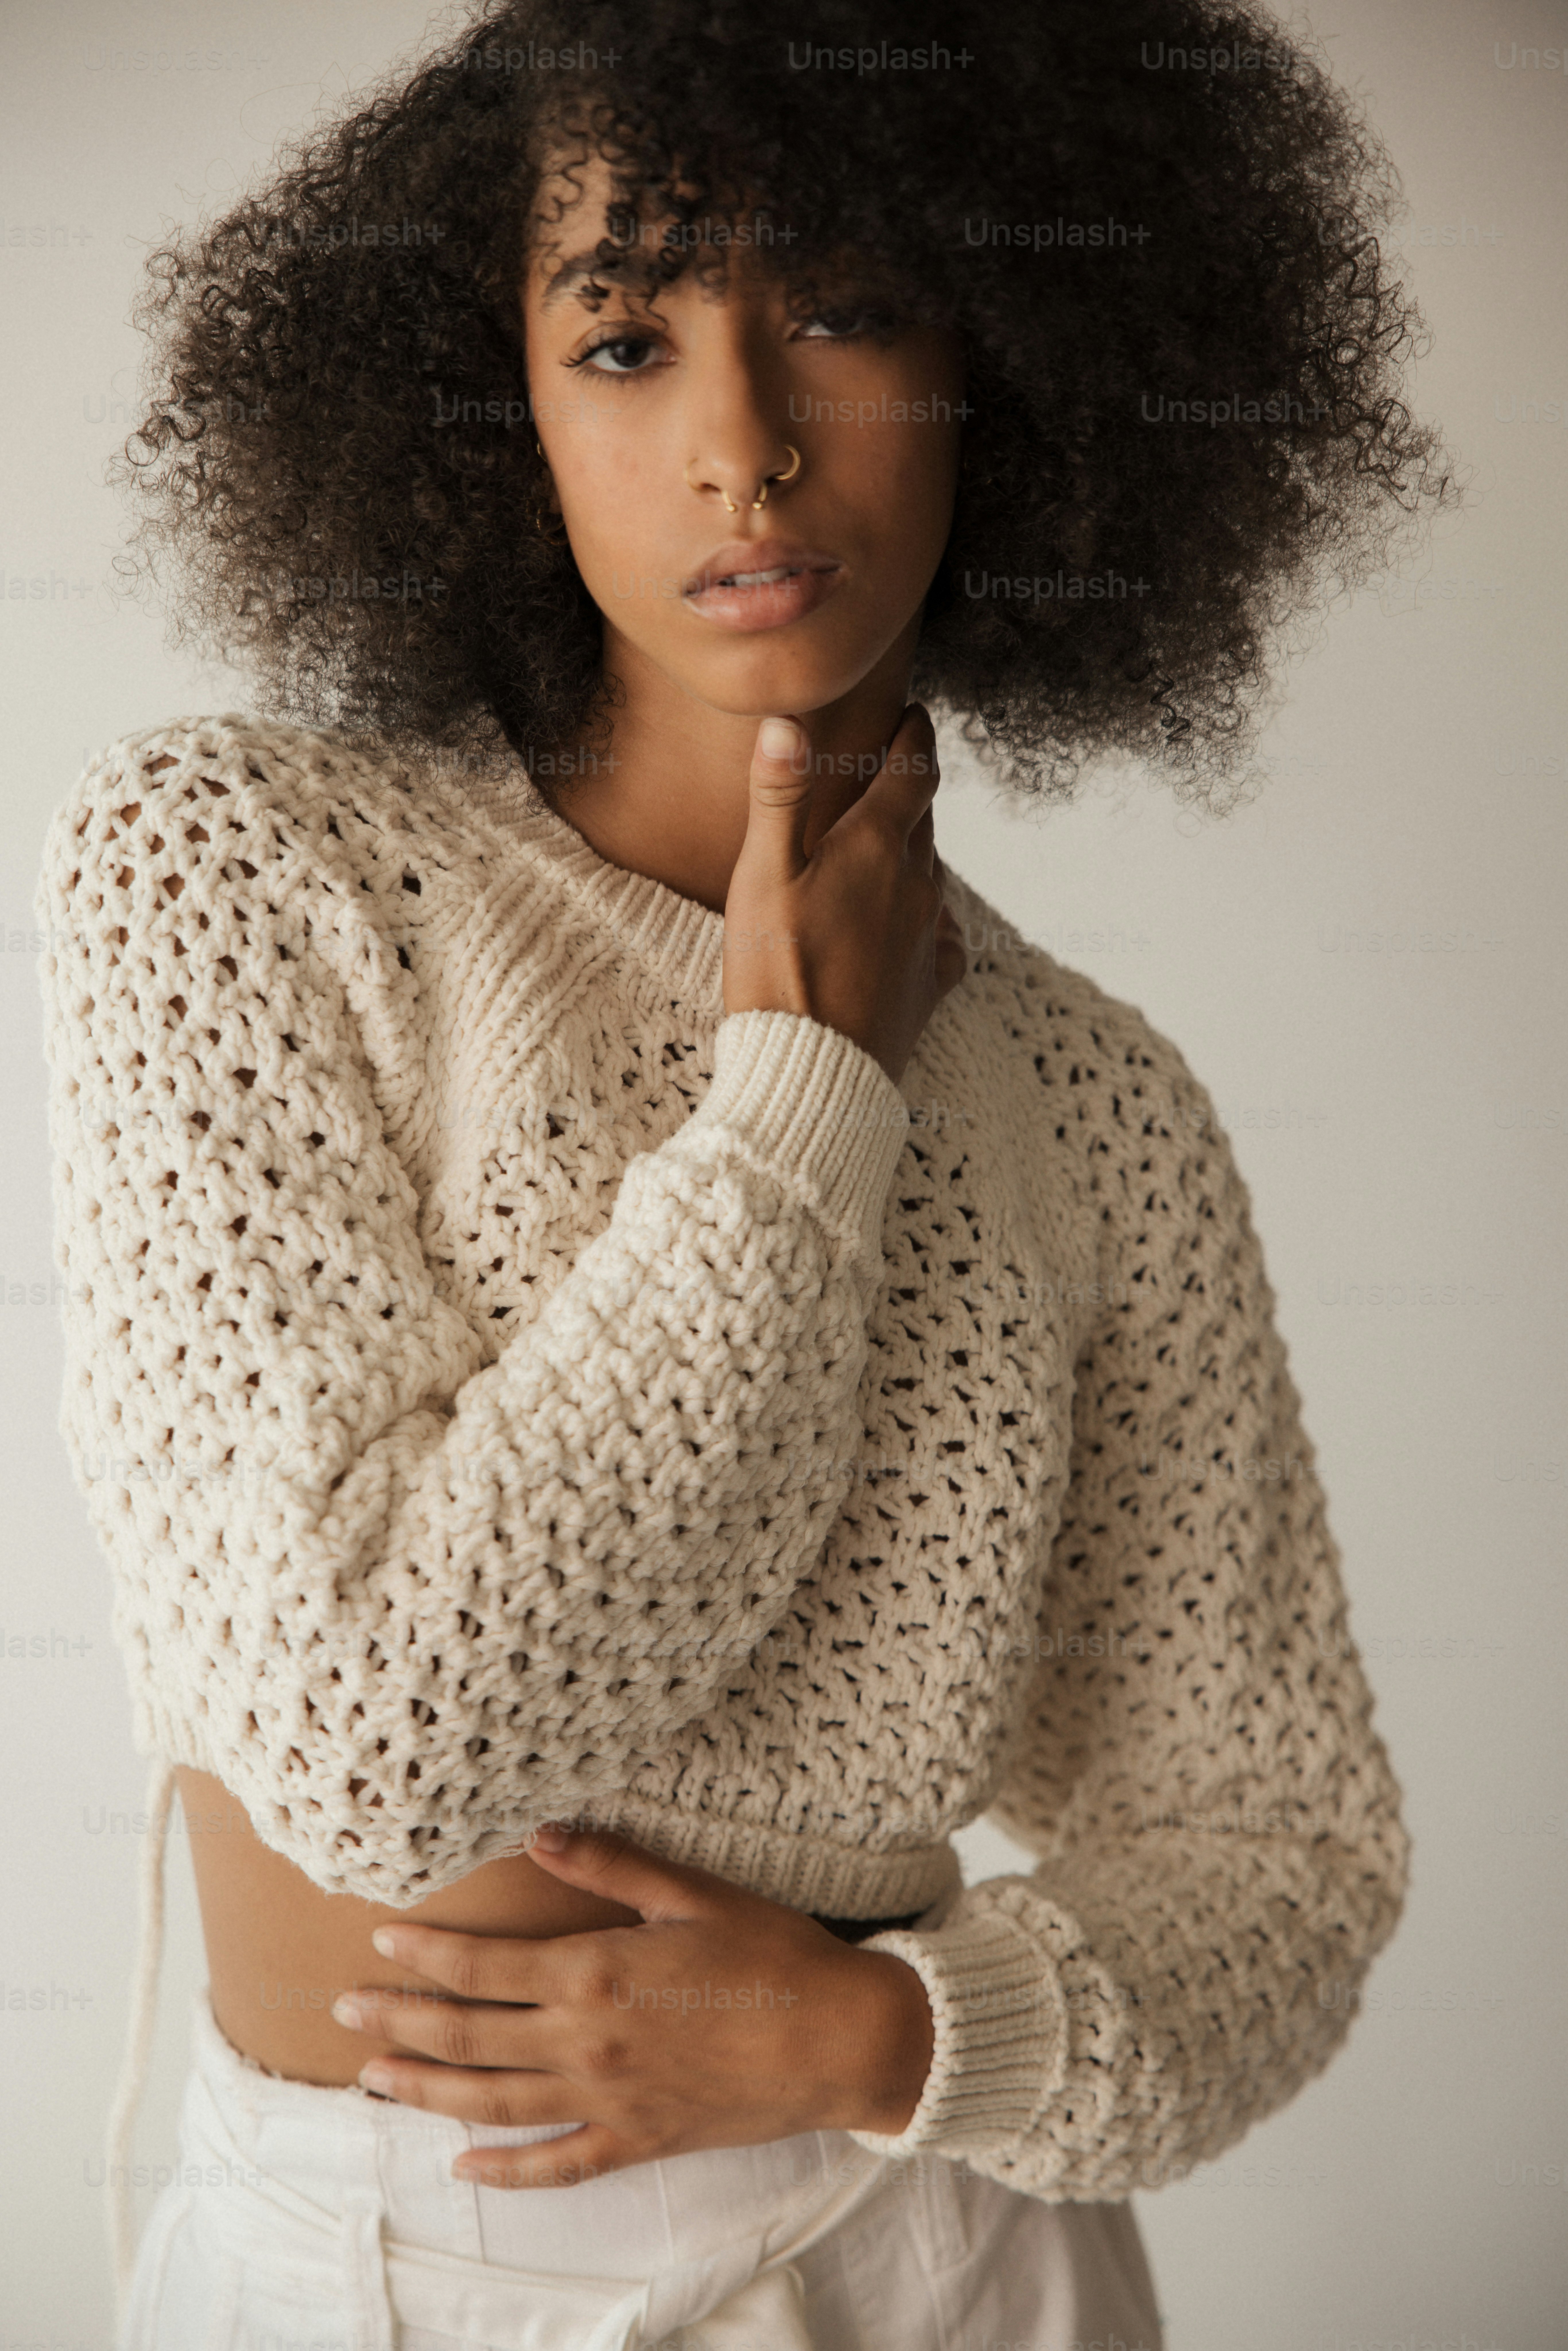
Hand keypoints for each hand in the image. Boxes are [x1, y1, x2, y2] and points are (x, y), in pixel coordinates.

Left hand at [331, 1822, 935, 2187]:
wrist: (839, 2038)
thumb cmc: (772, 1954)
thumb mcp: (692, 1891)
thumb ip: (609, 1864)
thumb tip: (540, 1832)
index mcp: (596, 1973)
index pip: (483, 1967)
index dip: (425, 1955)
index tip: (379, 1941)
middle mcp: (588, 2041)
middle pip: (469, 2037)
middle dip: (398, 2025)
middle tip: (342, 2015)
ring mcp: (609, 2098)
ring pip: (493, 2102)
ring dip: (426, 2091)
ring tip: (372, 2081)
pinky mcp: (639, 2139)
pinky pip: (557, 2164)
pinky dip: (505, 2172)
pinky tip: (464, 2167)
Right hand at [722, 703, 967, 1086]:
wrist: (812, 1073)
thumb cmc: (777, 971)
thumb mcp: (762, 875)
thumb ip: (777, 796)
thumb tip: (786, 721)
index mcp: (876, 847)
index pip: (913, 772)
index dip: (915, 737)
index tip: (915, 715)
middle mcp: (915, 884)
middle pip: (922, 821)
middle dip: (911, 790)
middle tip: (896, 771)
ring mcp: (927, 936)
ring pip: (931, 873)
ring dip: (915, 851)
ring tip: (893, 842)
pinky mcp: (929, 984)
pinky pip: (944, 937)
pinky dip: (933, 919)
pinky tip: (921, 924)